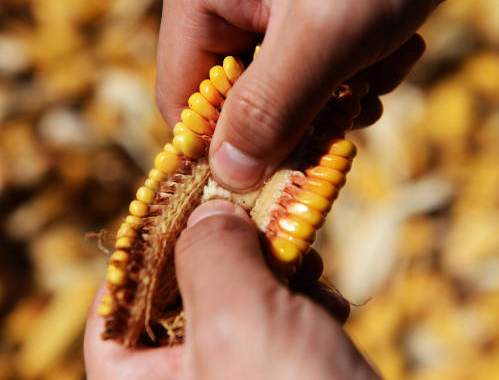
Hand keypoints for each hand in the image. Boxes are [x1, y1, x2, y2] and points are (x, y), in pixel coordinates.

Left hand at [84, 200, 379, 379]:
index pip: (112, 313)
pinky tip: (329, 303)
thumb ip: (211, 255)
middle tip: (257, 222)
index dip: (140, 255)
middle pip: (182, 295)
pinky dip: (301, 298)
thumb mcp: (239, 321)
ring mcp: (234, 374)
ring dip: (273, 270)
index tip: (180, 209)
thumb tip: (207, 212)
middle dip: (225, 253)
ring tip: (306, 265)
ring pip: (237, 298)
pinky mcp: (279, 370)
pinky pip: (276, 318)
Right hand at [156, 0, 495, 190]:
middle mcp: (233, 0)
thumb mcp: (324, 30)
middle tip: (341, 120)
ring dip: (334, 102)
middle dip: (292, 122)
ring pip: (285, 93)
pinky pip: (320, 71)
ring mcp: (276, 6)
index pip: (183, 96)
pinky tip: (392, 55)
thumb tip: (229, 175)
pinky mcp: (318, 12)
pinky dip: (356, 76)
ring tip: (375, 77)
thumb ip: (270, 108)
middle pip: (239, 100)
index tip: (261, 178)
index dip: (218, 146)